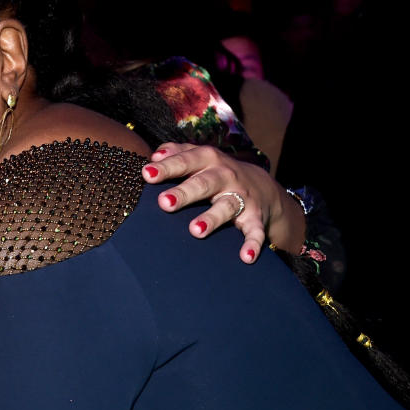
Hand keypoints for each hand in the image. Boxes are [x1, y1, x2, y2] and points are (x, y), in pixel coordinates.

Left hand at [143, 144, 304, 261]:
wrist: (262, 185)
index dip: (167, 167)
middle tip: (165, 203)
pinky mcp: (255, 217)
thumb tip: (154, 156)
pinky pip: (255, 231)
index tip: (147, 174)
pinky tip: (246, 257)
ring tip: (195, 231)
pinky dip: (253, 244)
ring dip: (212, 219)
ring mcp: (241, 197)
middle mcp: (225, 176)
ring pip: (226, 207)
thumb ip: (177, 153)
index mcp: (208, 160)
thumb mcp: (200, 156)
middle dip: (185, 193)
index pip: (186, 161)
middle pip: (204, 183)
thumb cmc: (216, 171)